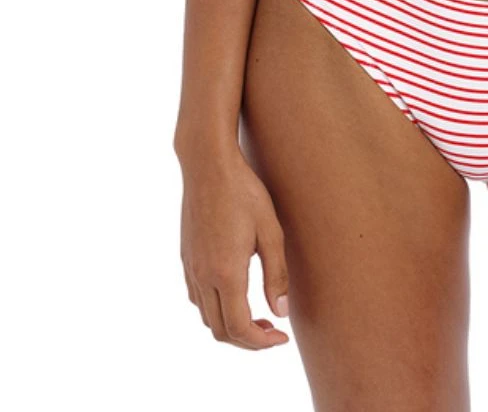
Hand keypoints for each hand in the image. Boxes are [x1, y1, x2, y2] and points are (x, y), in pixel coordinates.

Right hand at [179, 146, 291, 347]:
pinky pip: (196, 298)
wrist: (208, 166)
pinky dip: (215, 309)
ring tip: (257, 315)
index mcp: (225, 273)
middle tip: (273, 331)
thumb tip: (280, 313)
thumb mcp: (271, 231)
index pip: (240, 329)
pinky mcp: (185, 257)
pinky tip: (234, 294)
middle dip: (247, 341)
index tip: (281, 338)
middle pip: (220, 330)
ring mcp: (190, 268)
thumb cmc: (244, 193)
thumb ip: (276, 275)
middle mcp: (203, 276)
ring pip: (206, 317)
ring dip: (230, 326)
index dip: (261, 343)